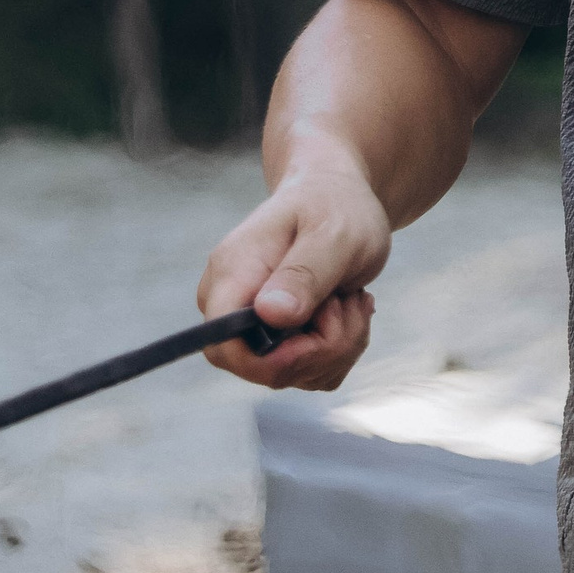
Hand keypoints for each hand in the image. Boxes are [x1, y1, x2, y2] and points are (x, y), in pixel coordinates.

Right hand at [198, 133, 391, 393]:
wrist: (338, 197)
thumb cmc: (335, 206)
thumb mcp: (333, 234)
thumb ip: (304, 274)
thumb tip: (269, 314)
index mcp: (232, 276)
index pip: (222, 348)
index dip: (272, 360)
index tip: (319, 332)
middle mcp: (232, 306)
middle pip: (264, 370)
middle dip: (322, 349)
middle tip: (349, 302)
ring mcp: (253, 326)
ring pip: (294, 375)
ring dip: (339, 346)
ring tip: (351, 298)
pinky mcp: (279, 339)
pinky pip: (311, 371)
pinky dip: (341, 349)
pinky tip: (347, 309)